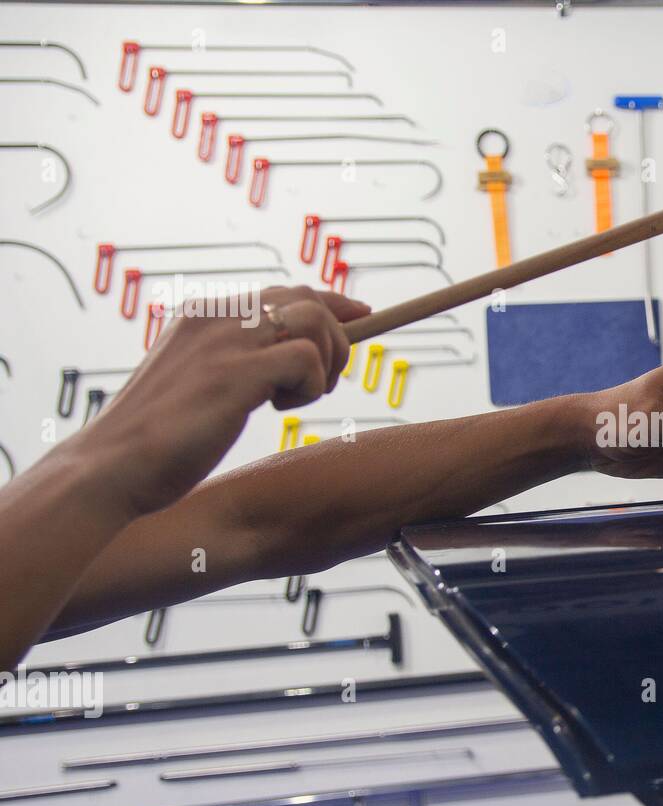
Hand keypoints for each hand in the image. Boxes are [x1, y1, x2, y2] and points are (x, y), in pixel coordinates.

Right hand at [77, 285, 369, 517]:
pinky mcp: (237, 373)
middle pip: (307, 298)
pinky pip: (307, 358)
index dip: (331, 303)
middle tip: (326, 381)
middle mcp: (216, 316)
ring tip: (296, 398)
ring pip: (314, 319)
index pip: (284, 292)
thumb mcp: (198, 383)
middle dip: (337, 337)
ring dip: (325, 361)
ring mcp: (225, 341)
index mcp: (203, 314)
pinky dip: (311, 385)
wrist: (113, 467)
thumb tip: (292, 357)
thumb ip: (236, 361)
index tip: (361, 315)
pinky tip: (279, 409)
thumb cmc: (157, 440)